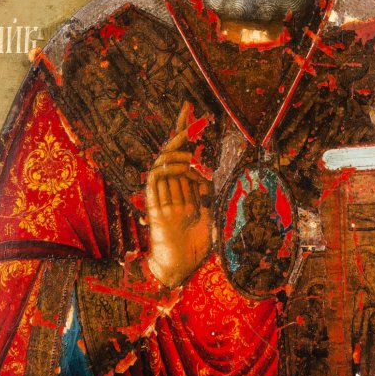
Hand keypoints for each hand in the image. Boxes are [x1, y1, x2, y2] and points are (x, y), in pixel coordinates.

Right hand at [146, 102, 212, 287]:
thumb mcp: (213, 209)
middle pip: (173, 151)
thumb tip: (221, 166)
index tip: (190, 107)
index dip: (185, 128)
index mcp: (185, 184)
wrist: (181, 268)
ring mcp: (162, 196)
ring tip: (194, 160)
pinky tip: (181, 167)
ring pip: (165, 163)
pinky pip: (156, 180)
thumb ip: (213, 189)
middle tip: (191, 112)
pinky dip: (167, 170)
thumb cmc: (198, 244)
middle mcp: (172, 187)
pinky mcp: (154, 207)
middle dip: (181, 130)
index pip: (184, 150)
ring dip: (180, 156)